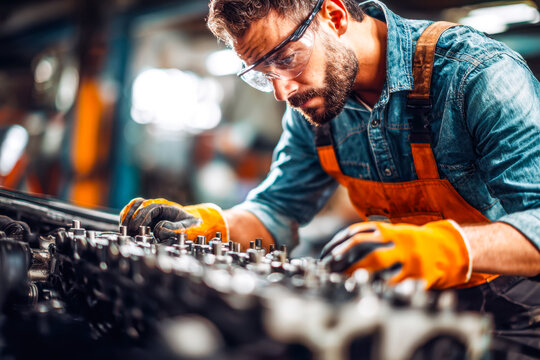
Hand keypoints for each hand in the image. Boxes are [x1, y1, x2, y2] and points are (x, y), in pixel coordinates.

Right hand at [120, 198, 227, 240]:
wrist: (192, 223)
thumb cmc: (190, 225)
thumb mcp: (187, 227)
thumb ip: (175, 228)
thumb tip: (159, 228)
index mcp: (166, 206)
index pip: (150, 208)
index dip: (142, 217)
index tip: (137, 228)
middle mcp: (156, 205)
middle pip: (139, 204)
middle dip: (133, 218)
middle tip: (129, 232)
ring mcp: (150, 209)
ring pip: (133, 205)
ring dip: (127, 216)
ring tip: (125, 230)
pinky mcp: (146, 215)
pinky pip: (132, 211)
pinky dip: (126, 217)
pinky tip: (125, 228)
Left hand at [320, 220, 471, 288]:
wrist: (447, 248)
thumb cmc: (410, 243)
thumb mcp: (392, 233)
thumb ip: (370, 237)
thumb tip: (338, 248)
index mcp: (388, 229)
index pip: (357, 233)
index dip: (340, 244)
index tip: (327, 255)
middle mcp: (397, 240)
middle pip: (365, 248)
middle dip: (345, 260)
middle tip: (331, 271)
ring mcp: (409, 256)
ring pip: (378, 264)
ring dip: (359, 274)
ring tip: (345, 283)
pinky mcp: (420, 273)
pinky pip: (396, 282)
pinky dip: (380, 286)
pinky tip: (368, 291)